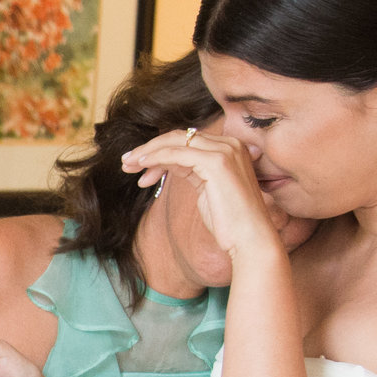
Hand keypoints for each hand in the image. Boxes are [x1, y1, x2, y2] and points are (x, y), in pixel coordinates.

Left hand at [120, 128, 284, 265]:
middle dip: (150, 148)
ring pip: (175, 142)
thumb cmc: (229, 222)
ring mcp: (224, 151)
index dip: (160, 150)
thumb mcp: (207, 189)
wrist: (250, 239)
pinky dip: (155, 158)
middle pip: (180, 137)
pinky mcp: (216, 162)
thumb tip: (167, 164)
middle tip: (127, 162)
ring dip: (147, 153)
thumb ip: (192, 171)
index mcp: (230, 149)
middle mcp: (230, 144)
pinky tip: (141, 167)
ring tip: (128, 166)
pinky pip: (176, 154)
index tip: (139, 165)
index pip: (188, 141)